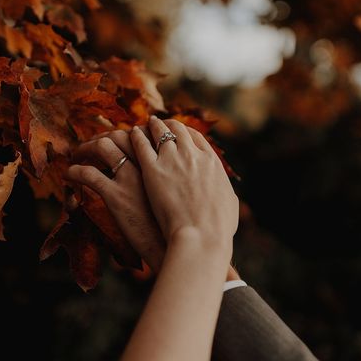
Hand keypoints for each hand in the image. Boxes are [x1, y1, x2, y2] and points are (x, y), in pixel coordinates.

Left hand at [66, 130, 165, 272]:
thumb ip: (165, 183)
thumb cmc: (175, 225)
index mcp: (162, 162)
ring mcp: (130, 178)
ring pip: (102, 147)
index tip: (113, 140)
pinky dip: (75, 171)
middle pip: (119, 136)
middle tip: (91, 145)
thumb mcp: (175, 196)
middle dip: (101, 137)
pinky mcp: (115, 195)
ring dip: (85, 147)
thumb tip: (155, 179)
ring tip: (76, 154)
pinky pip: (88, 174)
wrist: (171, 244)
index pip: (139, 135)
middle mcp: (146, 165)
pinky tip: (69, 175)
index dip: (121, 135)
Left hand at [130, 116, 238, 251]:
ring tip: (142, 127)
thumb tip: (225, 193)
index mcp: (211, 162)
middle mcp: (192, 155)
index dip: (185, 133)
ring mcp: (172, 160)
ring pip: (158, 132)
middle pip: (177, 129)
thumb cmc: (217, 228)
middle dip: (167, 125)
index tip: (177, 133)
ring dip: (151, 127)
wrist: (201, 235)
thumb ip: (224, 192)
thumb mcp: (229, 204)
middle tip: (157, 125)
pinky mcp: (152, 169)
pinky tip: (130, 136)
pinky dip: (136, 137)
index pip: (196, 137)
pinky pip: (141, 144)